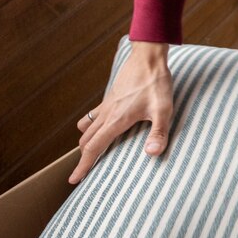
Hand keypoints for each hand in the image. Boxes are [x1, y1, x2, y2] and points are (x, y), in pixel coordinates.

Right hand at [70, 41, 172, 184]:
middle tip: (83, 172)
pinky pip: (93, 115)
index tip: (73, 180)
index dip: (83, 166)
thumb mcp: (164, 110)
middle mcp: (106, 114)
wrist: (148, 58)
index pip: (94, 148)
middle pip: (87, 140)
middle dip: (83, 157)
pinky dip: (91, 126)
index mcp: (116, 121)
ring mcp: (106, 105)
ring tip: (90, 152)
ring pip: (87, 128)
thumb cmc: (157, 83)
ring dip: (85, 141)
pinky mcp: (110, 98)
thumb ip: (159, 133)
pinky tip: (101, 128)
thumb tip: (152, 154)